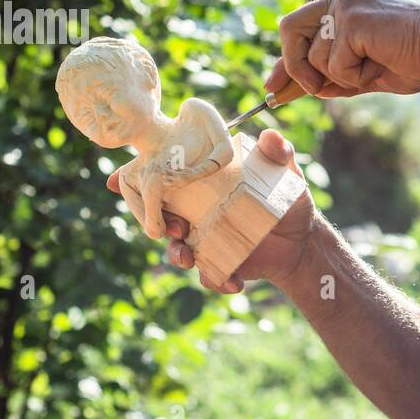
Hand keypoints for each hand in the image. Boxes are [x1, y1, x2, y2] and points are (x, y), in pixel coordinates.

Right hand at [105, 129, 316, 292]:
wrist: (304, 241)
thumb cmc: (289, 200)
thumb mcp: (286, 174)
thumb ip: (278, 154)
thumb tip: (270, 136)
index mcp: (204, 186)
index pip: (166, 180)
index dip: (135, 179)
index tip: (115, 181)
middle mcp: (198, 212)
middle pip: (162, 217)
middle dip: (157, 223)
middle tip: (174, 228)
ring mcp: (206, 240)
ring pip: (178, 250)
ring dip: (178, 255)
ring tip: (189, 259)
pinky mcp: (219, 264)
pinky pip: (209, 276)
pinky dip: (217, 281)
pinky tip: (233, 283)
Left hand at [269, 0, 419, 99]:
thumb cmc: (414, 59)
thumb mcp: (364, 72)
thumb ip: (332, 76)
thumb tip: (302, 90)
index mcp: (344, 5)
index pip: (298, 28)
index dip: (284, 60)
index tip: (273, 86)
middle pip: (290, 32)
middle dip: (295, 67)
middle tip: (315, 90)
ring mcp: (345, 7)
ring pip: (315, 58)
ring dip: (341, 77)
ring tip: (374, 68)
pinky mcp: (352, 21)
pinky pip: (334, 65)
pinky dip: (354, 77)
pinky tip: (379, 64)